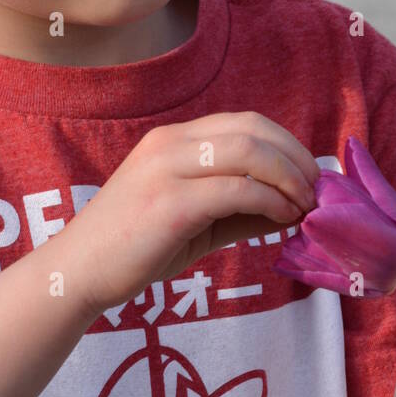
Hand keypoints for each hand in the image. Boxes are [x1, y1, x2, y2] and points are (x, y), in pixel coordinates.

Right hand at [65, 111, 320, 318]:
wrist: (78, 273)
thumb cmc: (134, 248)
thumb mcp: (194, 221)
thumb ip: (240, 210)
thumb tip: (294, 209)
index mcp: (174, 140)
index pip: (244, 123)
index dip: (286, 144)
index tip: (310, 175)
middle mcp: (170, 144)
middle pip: (252, 129)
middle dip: (295, 157)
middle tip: (317, 189)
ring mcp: (167, 170)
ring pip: (248, 152)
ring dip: (288, 177)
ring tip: (305, 205)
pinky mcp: (170, 204)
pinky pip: (236, 190)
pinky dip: (271, 200)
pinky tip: (284, 218)